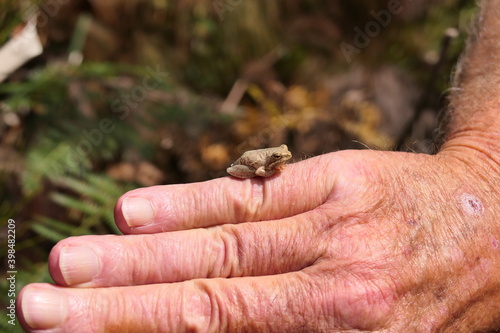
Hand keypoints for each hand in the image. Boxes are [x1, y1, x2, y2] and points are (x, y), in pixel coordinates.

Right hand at [18, 146, 498, 331]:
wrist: (488, 222)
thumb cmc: (427, 293)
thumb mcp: (360, 330)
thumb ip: (281, 326)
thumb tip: (199, 320)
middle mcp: (332, 294)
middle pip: (205, 301)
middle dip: (116, 307)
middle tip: (42, 307)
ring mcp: (332, 230)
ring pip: (218, 248)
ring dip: (137, 258)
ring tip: (71, 263)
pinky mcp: (333, 182)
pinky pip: (250, 198)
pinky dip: (188, 203)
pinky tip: (136, 211)